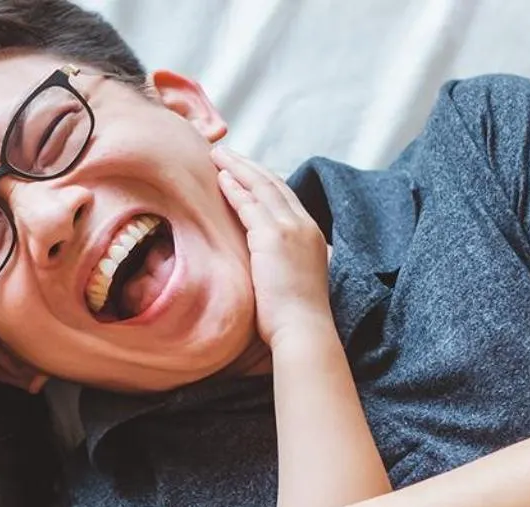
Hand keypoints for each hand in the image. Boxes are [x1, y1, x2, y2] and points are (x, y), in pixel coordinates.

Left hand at [211, 147, 333, 349]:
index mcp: (311, 233)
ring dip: (238, 168)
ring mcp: (290, 229)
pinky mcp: (272, 238)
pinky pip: (250, 205)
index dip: (263, 180)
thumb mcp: (295, 279)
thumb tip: (269, 263)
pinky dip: (235, 188)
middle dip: (248, 165)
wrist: (303, 330)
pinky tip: (219, 178)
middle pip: (274, 184)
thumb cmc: (295, 317)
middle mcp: (304, 225)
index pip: (285, 196)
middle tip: (226, 152)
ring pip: (261, 187)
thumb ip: (285, 262)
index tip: (244, 170)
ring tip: (217, 155)